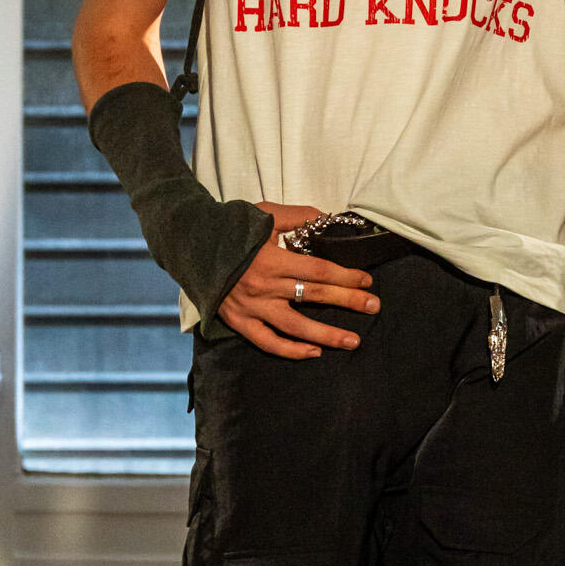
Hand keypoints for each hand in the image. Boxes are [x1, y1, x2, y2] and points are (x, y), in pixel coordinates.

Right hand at [215, 204, 380, 359]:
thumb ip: (297, 217)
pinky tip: (313, 352)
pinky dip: (290, 351)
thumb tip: (326, 219)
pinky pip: (268, 342)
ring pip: (296, 327)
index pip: (319, 271)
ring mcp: (252, 307)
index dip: (346, 277)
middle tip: (374, 306)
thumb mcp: (264, 213)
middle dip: (348, 301)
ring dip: (327, 335)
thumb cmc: (230, 227)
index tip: (366, 282)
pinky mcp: (239, 321)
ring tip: (352, 341)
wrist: (190, 244)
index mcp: (272, 259)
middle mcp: (265, 286)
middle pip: (315, 296)